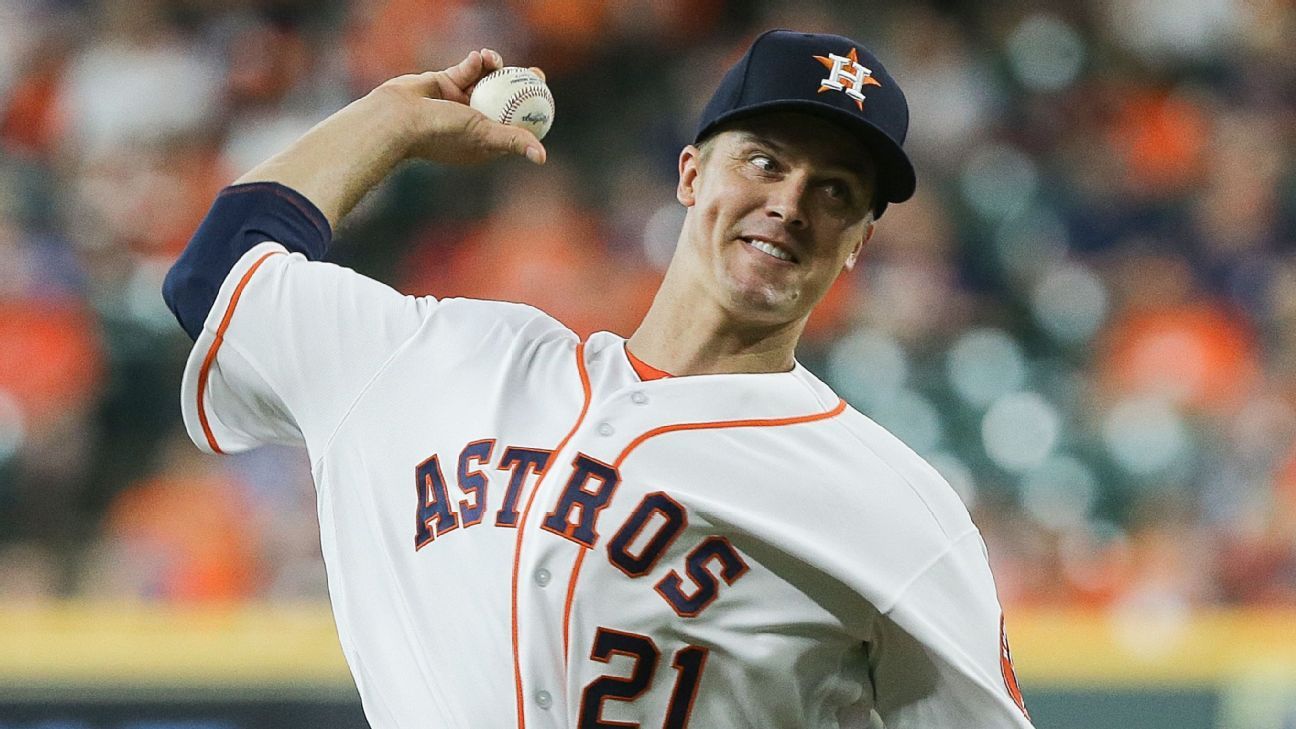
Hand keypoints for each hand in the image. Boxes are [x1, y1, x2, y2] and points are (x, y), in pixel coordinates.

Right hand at [375, 49, 547, 165]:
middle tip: (534, 73)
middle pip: (504, 101)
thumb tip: (542, 158)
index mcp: (484, 141)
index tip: (544, 96)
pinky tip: (477, 57)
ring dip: (493, 69)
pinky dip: (473, 64)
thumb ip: (513, 141)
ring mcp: (458, 104)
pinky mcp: (444, 84)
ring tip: (494, 59)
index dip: (531, 110)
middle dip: (520, 86)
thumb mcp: (484, 134)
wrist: (398, 117)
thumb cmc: (441, 132)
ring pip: (485, 83)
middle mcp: (472, 123)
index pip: (515, 124)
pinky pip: (465, 71)